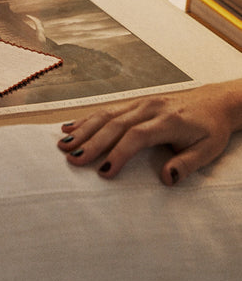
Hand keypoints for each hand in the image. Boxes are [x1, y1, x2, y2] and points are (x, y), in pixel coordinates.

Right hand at [57, 81, 241, 184]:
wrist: (215, 102)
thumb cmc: (210, 128)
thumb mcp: (208, 150)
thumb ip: (187, 164)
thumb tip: (166, 178)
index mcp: (168, 120)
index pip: (137, 136)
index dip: (119, 153)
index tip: (104, 171)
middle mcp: (149, 108)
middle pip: (115, 124)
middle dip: (92, 142)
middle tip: (73, 158)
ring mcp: (139, 103)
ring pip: (106, 115)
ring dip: (83, 129)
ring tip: (64, 144)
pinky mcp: (134, 103)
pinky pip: (107, 110)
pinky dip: (87, 119)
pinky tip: (70, 127)